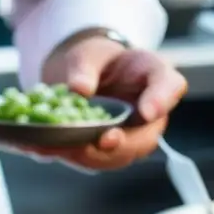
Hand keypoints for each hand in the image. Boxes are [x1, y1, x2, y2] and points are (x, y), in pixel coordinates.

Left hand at [32, 35, 187, 169]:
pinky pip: (91, 160)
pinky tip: (43, 148)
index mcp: (153, 76)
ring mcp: (128, 137)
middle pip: (146, 137)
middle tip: (102, 141)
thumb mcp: (87, 53)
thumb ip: (84, 67)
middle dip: (123, 144)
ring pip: (119, 157)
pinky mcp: (104, 152)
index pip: (170, 87)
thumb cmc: (94, 60)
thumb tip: (79, 89)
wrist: (79, 79)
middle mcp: (147, 113)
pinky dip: (67, 156)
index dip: (162, 101)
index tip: (147, 111)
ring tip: (62, 147)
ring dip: (91, 156)